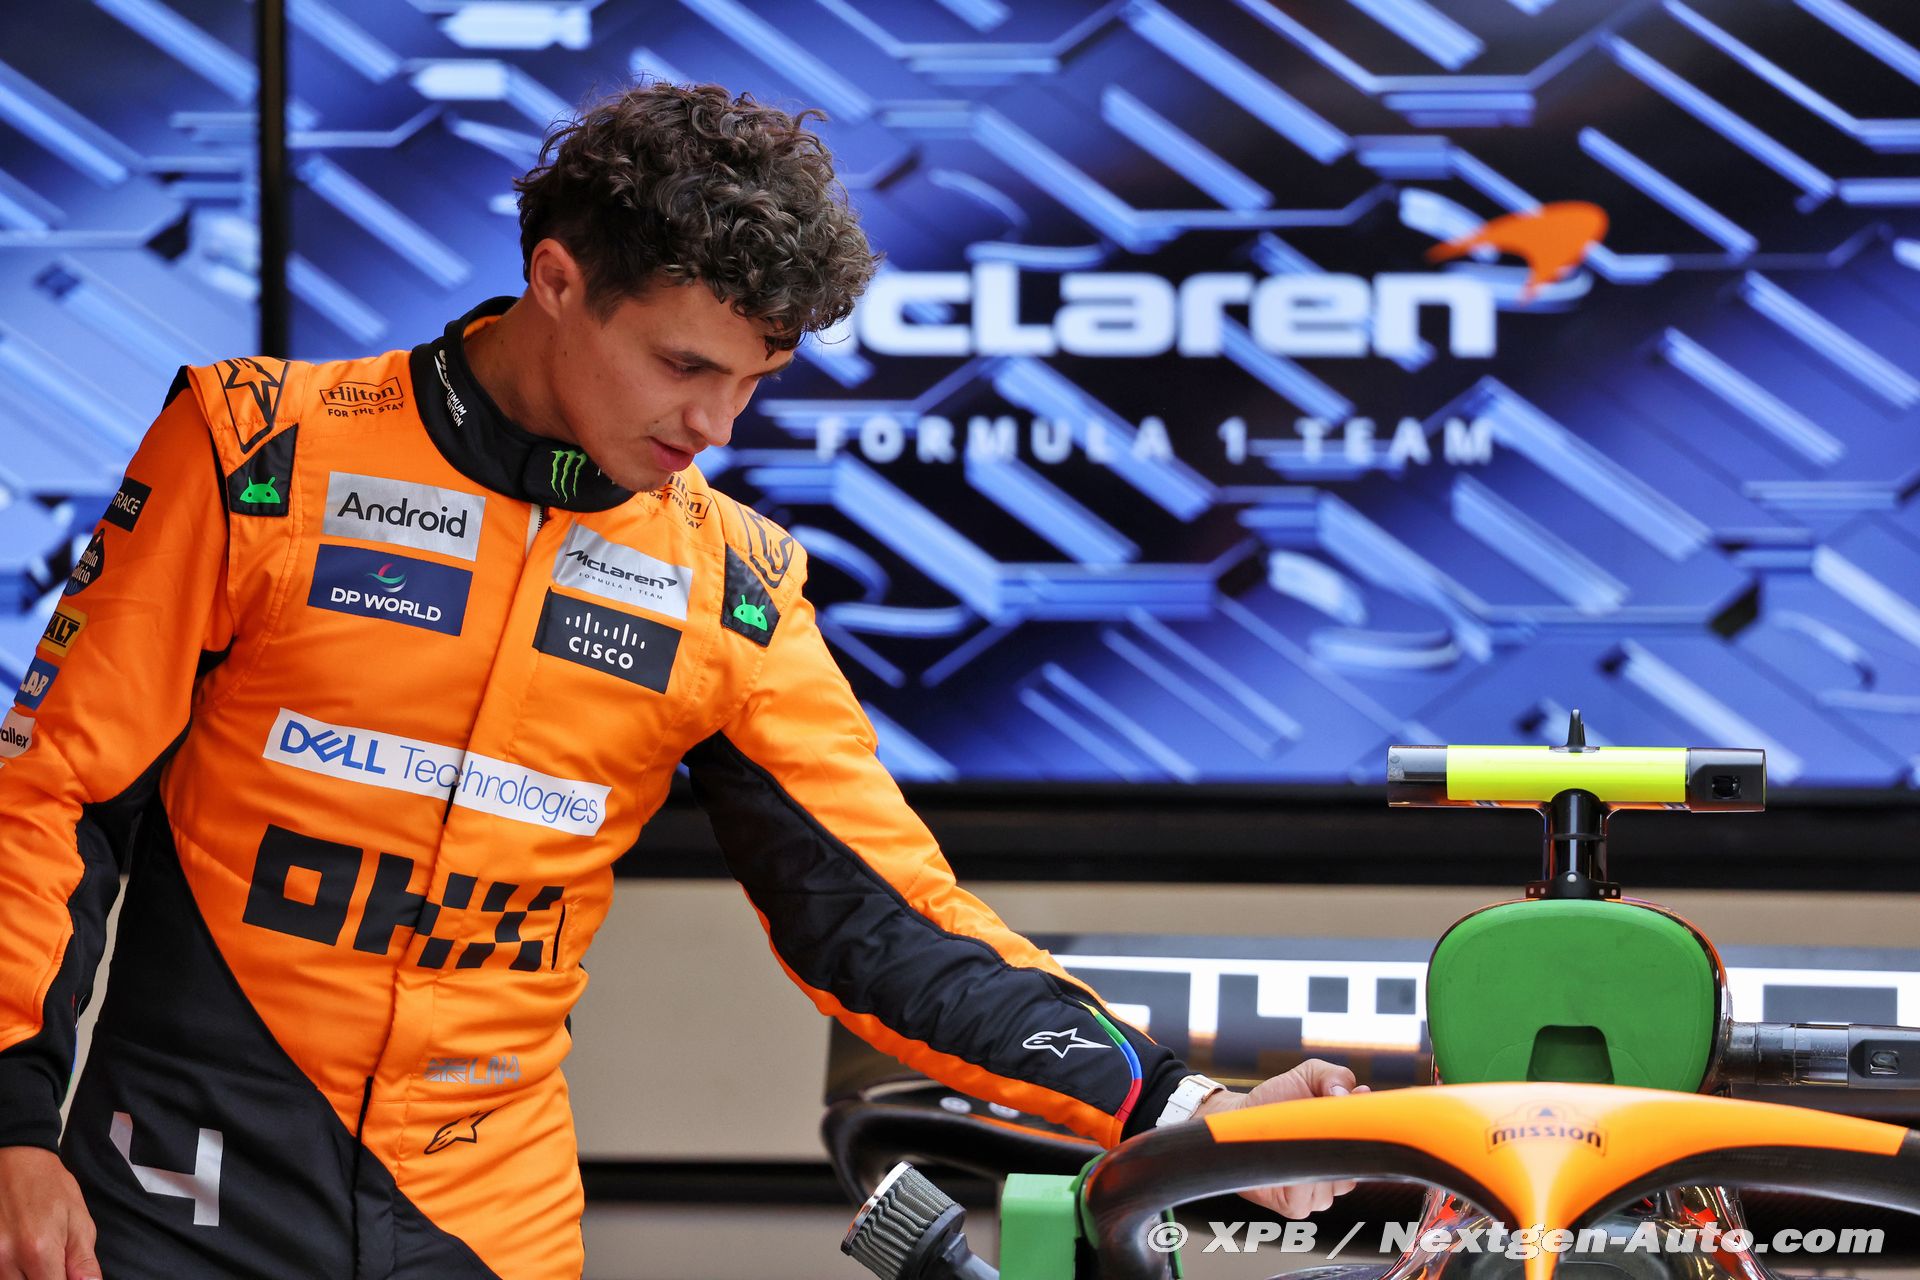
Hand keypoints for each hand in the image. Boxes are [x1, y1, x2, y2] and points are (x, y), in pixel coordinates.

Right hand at [0, 1146, 99, 1279]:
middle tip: (56, 1265)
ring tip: (40, 1259)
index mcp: (39, 1249)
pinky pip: (0, 1273)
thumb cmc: (51, 1188)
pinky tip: (24, 1259)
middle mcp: (7, 1258)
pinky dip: (13, 1272)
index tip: (68, 1275)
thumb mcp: (79, 1221)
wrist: (17, 1162)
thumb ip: (83, 1260)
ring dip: (29, 1277)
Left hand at [1193, 1059, 1368, 1218]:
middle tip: (1314, 1115)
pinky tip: (1286, 1159)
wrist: (1241, 1118)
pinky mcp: (1298, 1206)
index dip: (1365, 1124)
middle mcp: (1341, 1171)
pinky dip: (1298, 1177)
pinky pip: (1309, 1198)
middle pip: (1358, 1166)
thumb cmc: (1277, 1098)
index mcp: (1352, 1144)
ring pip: (1335, 1184)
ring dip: (1314, 1157)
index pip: (1377, 1145)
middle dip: (1337, 1139)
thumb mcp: (1309, 1075)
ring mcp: (1322, 1192)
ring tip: (1292, 1135)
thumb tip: (1346, 1096)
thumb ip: (1335, 1075)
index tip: (1347, 1101)